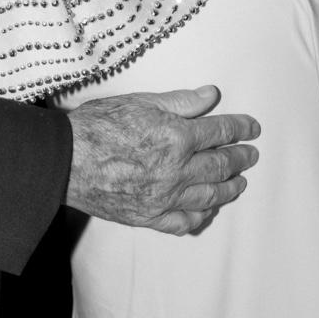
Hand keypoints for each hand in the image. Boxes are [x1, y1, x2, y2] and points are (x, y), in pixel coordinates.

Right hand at [65, 86, 259, 234]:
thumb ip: (180, 101)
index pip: (221, 132)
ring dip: (230, 188)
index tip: (253, 127)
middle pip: (221, 165)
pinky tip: (208, 210)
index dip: (241, 128)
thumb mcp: (140, 102)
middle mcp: (178, 170)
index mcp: (177, 137)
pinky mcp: (150, 217)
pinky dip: (201, 216)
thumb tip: (211, 95)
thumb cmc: (98, 126)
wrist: (66, 160)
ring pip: (210, 195)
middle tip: (251, 155)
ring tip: (240, 182)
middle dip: (241, 158)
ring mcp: (166, 197)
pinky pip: (185, 222)